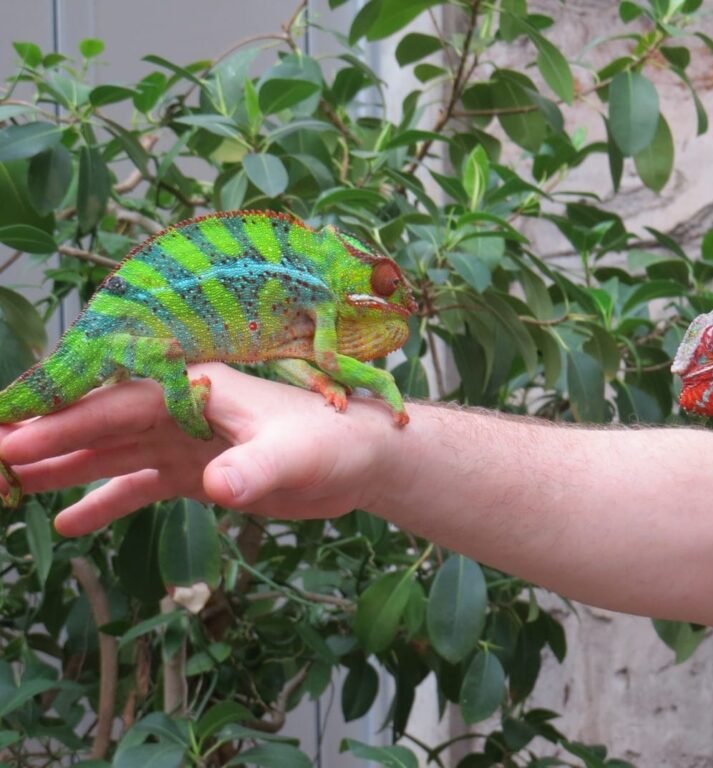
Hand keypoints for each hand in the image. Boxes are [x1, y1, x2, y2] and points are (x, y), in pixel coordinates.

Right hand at [0, 364, 397, 535]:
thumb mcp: (295, 455)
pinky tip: (72, 521)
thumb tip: (217, 486)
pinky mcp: (201, 472)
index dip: (66, 422)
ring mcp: (190, 441)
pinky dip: (108, 500)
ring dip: (68, 467)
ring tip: (14, 485)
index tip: (15, 441)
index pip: (118, 404)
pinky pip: (142, 485)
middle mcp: (184, 410)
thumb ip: (255, 468)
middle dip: (48, 439)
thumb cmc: (332, 443)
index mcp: (197, 389)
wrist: (361, 460)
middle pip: (103, 423)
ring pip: (115, 452)